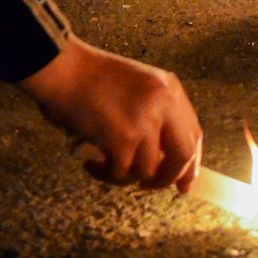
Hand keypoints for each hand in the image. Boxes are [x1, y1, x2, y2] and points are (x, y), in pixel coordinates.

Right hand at [20, 36, 201, 191]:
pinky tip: (90, 163)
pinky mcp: (123, 138)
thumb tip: (162, 161)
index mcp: (170, 89)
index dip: (191, 163)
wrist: (64, 69)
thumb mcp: (136, 89)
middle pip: (183, 155)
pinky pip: (121, 173)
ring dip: (124, 176)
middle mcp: (164, 103)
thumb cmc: (91, 80)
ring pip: (148, 170)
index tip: (185, 183)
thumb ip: (155, 117)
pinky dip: (105, 175)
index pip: (193, 133)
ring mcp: (145, 121)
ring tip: (102, 166)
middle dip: (168, 178)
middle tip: (148, 187)